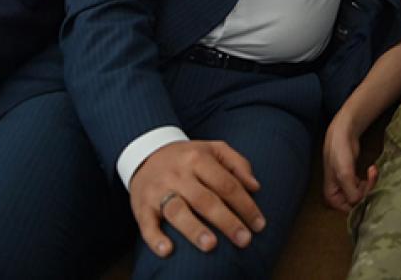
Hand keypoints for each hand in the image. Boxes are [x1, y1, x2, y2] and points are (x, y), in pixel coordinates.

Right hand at [128, 140, 264, 257]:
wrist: (146, 154)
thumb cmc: (188, 157)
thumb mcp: (214, 149)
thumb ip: (238, 164)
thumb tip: (255, 187)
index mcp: (198, 158)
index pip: (227, 184)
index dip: (245, 205)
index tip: (259, 224)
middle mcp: (178, 174)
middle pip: (205, 200)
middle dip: (227, 221)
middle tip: (244, 240)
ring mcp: (158, 191)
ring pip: (177, 211)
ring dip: (194, 229)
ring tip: (211, 246)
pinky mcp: (141, 207)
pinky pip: (146, 224)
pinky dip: (155, 238)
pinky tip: (167, 250)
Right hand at [323, 107, 378, 212]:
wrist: (343, 135)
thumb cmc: (340, 154)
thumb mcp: (344, 174)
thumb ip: (351, 192)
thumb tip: (359, 203)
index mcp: (332, 198)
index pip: (350, 209)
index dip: (361, 199)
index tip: (367, 184)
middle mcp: (339, 196)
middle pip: (358, 203)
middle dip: (368, 190)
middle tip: (372, 174)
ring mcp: (347, 189)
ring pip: (363, 195)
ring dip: (371, 184)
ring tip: (373, 170)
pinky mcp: (354, 181)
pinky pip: (365, 187)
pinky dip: (370, 180)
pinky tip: (372, 169)